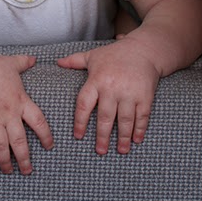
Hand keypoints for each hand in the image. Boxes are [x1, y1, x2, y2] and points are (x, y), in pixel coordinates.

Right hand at [0, 53, 53, 174]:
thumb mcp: (11, 63)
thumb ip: (24, 63)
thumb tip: (34, 58)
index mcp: (21, 101)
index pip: (39, 122)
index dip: (46, 136)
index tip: (49, 146)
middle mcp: (8, 114)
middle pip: (20, 142)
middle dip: (25, 159)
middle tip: (28, 171)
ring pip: (1, 147)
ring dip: (5, 161)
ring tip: (8, 171)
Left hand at [58, 37, 159, 154]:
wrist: (144, 50)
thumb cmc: (115, 54)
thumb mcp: (93, 56)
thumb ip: (75, 61)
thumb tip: (57, 62)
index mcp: (97, 80)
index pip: (85, 104)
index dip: (80, 122)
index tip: (78, 136)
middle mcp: (112, 88)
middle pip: (105, 117)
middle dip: (102, 136)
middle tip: (100, 151)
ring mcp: (130, 93)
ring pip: (125, 120)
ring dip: (123, 137)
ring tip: (121, 151)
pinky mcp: (145, 96)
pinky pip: (142, 116)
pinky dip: (139, 129)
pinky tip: (136, 140)